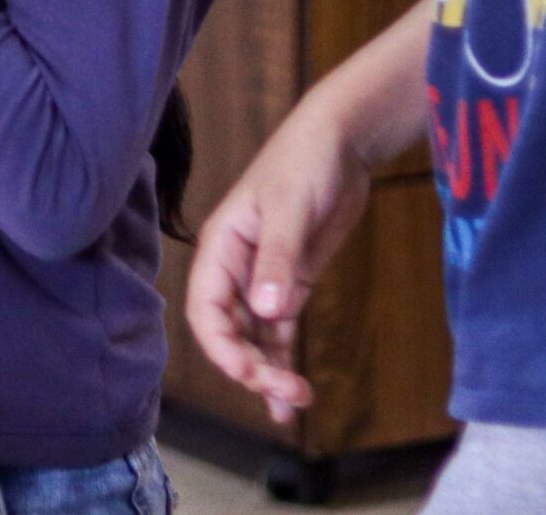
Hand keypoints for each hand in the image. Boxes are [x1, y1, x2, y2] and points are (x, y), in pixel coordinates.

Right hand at [185, 104, 372, 423]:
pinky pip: (277, 330)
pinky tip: (292, 391)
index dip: (221, 348)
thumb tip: (266, 313)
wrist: (341, 142)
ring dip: (266, 371)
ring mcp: (262, 277)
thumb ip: (276, 261)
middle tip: (288, 394)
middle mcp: (234, 268)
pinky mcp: (290, 280)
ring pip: (251, 336)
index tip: (251, 375)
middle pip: (227, 331)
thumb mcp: (289, 210)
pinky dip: (281, 359)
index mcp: (220, 248)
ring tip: (295, 403)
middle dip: (250, 367)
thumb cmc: (304, 164)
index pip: (205, 309)